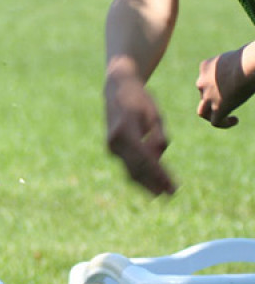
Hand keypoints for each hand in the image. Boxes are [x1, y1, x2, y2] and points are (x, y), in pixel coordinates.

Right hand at [105, 73, 175, 195]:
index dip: (160, 175)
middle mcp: (115, 141)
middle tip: (172, 194)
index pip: (146, 159)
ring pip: (130, 170)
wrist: (117, 90)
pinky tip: (152, 184)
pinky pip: (127, 165)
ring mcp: (112, 145)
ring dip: (146, 184)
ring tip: (163, 193)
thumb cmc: (140, 100)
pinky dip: (140, 176)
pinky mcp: (112, 147)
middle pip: (137, 168)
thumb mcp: (154, 114)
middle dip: (155, 183)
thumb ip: (158, 136)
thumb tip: (158, 158)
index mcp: (125, 130)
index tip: (173, 187)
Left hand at [196, 45, 254, 127]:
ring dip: (212, 114)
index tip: (232, 84)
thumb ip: (242, 60)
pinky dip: (224, 123)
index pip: (206, 78)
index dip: (217, 83)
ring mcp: (208, 96)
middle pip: (204, 93)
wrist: (247, 65)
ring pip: (203, 110)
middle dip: (215, 97)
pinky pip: (215, 122)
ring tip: (225, 115)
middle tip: (233, 97)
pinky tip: (235, 120)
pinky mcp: (217, 107)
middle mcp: (202, 81)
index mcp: (206, 67)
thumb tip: (250, 61)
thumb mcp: (241, 55)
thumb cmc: (249, 57)